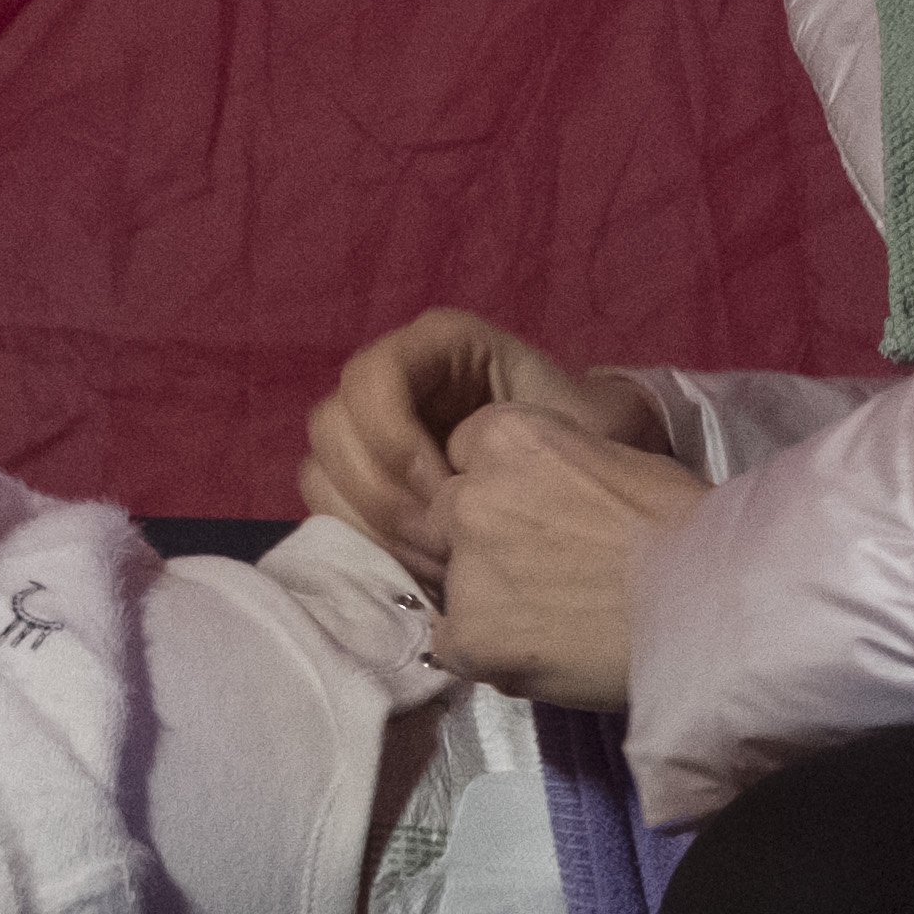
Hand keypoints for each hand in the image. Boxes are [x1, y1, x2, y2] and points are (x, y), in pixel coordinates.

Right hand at [300, 310, 659, 576]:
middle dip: (383, 490)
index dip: (395, 435)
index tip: (448, 485)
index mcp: (439, 345)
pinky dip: (368, 545)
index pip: (373, 376)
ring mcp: (366, 432)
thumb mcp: (583, 422)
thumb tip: (457, 485)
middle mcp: (391, 379)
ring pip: (320, 472)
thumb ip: (533, 439)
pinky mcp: (361, 482)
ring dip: (373, 524)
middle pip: (332, 425)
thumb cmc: (593, 441)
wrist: (591, 475)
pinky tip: (422, 568)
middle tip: (441, 535)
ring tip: (437, 558)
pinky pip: (328, 512)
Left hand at [417, 399, 714, 711]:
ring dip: (486, 597)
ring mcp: (463, 571)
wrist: (707, 603)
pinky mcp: (467, 639)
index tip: (539, 510)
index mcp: (507, 436)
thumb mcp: (616, 457)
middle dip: (483, 538)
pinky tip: (541, 652)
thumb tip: (547, 494)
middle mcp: (470, 496)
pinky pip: (455, 646)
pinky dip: (489, 651)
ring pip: (452, 584)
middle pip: (448, 516)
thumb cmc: (684, 524)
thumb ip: (558, 468)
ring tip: (552, 618)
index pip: (464, 451)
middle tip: (544, 567)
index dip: (501, 483)